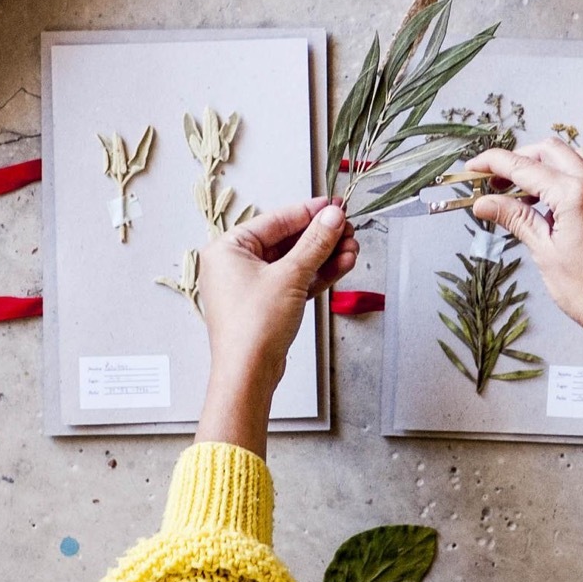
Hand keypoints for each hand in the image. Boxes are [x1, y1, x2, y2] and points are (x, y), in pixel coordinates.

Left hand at [194, 197, 357, 455]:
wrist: (249, 375)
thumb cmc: (255, 325)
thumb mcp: (290, 275)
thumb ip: (315, 243)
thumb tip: (333, 216)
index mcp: (228, 248)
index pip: (275, 220)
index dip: (309, 212)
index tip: (335, 206)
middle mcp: (236, 264)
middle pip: (287, 241)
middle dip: (322, 237)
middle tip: (349, 230)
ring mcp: (252, 286)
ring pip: (295, 262)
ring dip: (324, 255)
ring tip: (353, 249)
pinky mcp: (267, 305)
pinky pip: (295, 281)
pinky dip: (317, 274)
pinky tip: (342, 265)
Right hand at [466, 139, 582, 411]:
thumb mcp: (544, 251)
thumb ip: (515, 218)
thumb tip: (485, 203)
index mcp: (574, 194)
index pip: (523, 166)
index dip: (492, 163)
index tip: (473, 167)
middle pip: (549, 150)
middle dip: (518, 159)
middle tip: (495, 181)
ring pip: (573, 155)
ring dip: (545, 163)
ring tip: (523, 190)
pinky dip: (568, 173)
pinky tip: (553, 198)